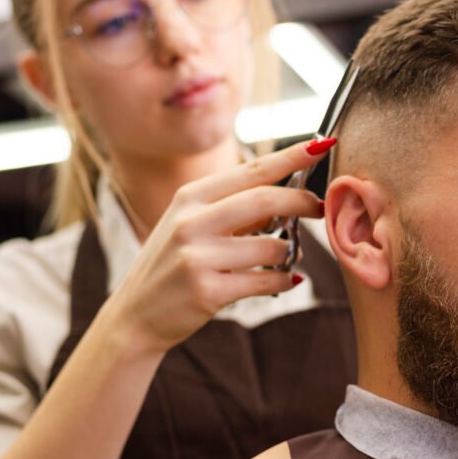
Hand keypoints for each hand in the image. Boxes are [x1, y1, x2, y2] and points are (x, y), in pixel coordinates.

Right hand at [99, 139, 331, 355]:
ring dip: (291, 251)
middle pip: (266, 200)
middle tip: (321, 208)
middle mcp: (191, 222)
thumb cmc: (173, 264)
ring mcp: (198, 257)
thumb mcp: (191, 224)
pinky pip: (267, 281)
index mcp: (190, 197)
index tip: (322, 143)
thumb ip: (233, 208)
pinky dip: (284, 279)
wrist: (135, 315)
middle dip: (303, 201)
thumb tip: (289, 196)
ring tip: (288, 256)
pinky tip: (286, 280)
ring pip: (272, 246)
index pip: (251, 170)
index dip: (291, 156)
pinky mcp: (208, 292)